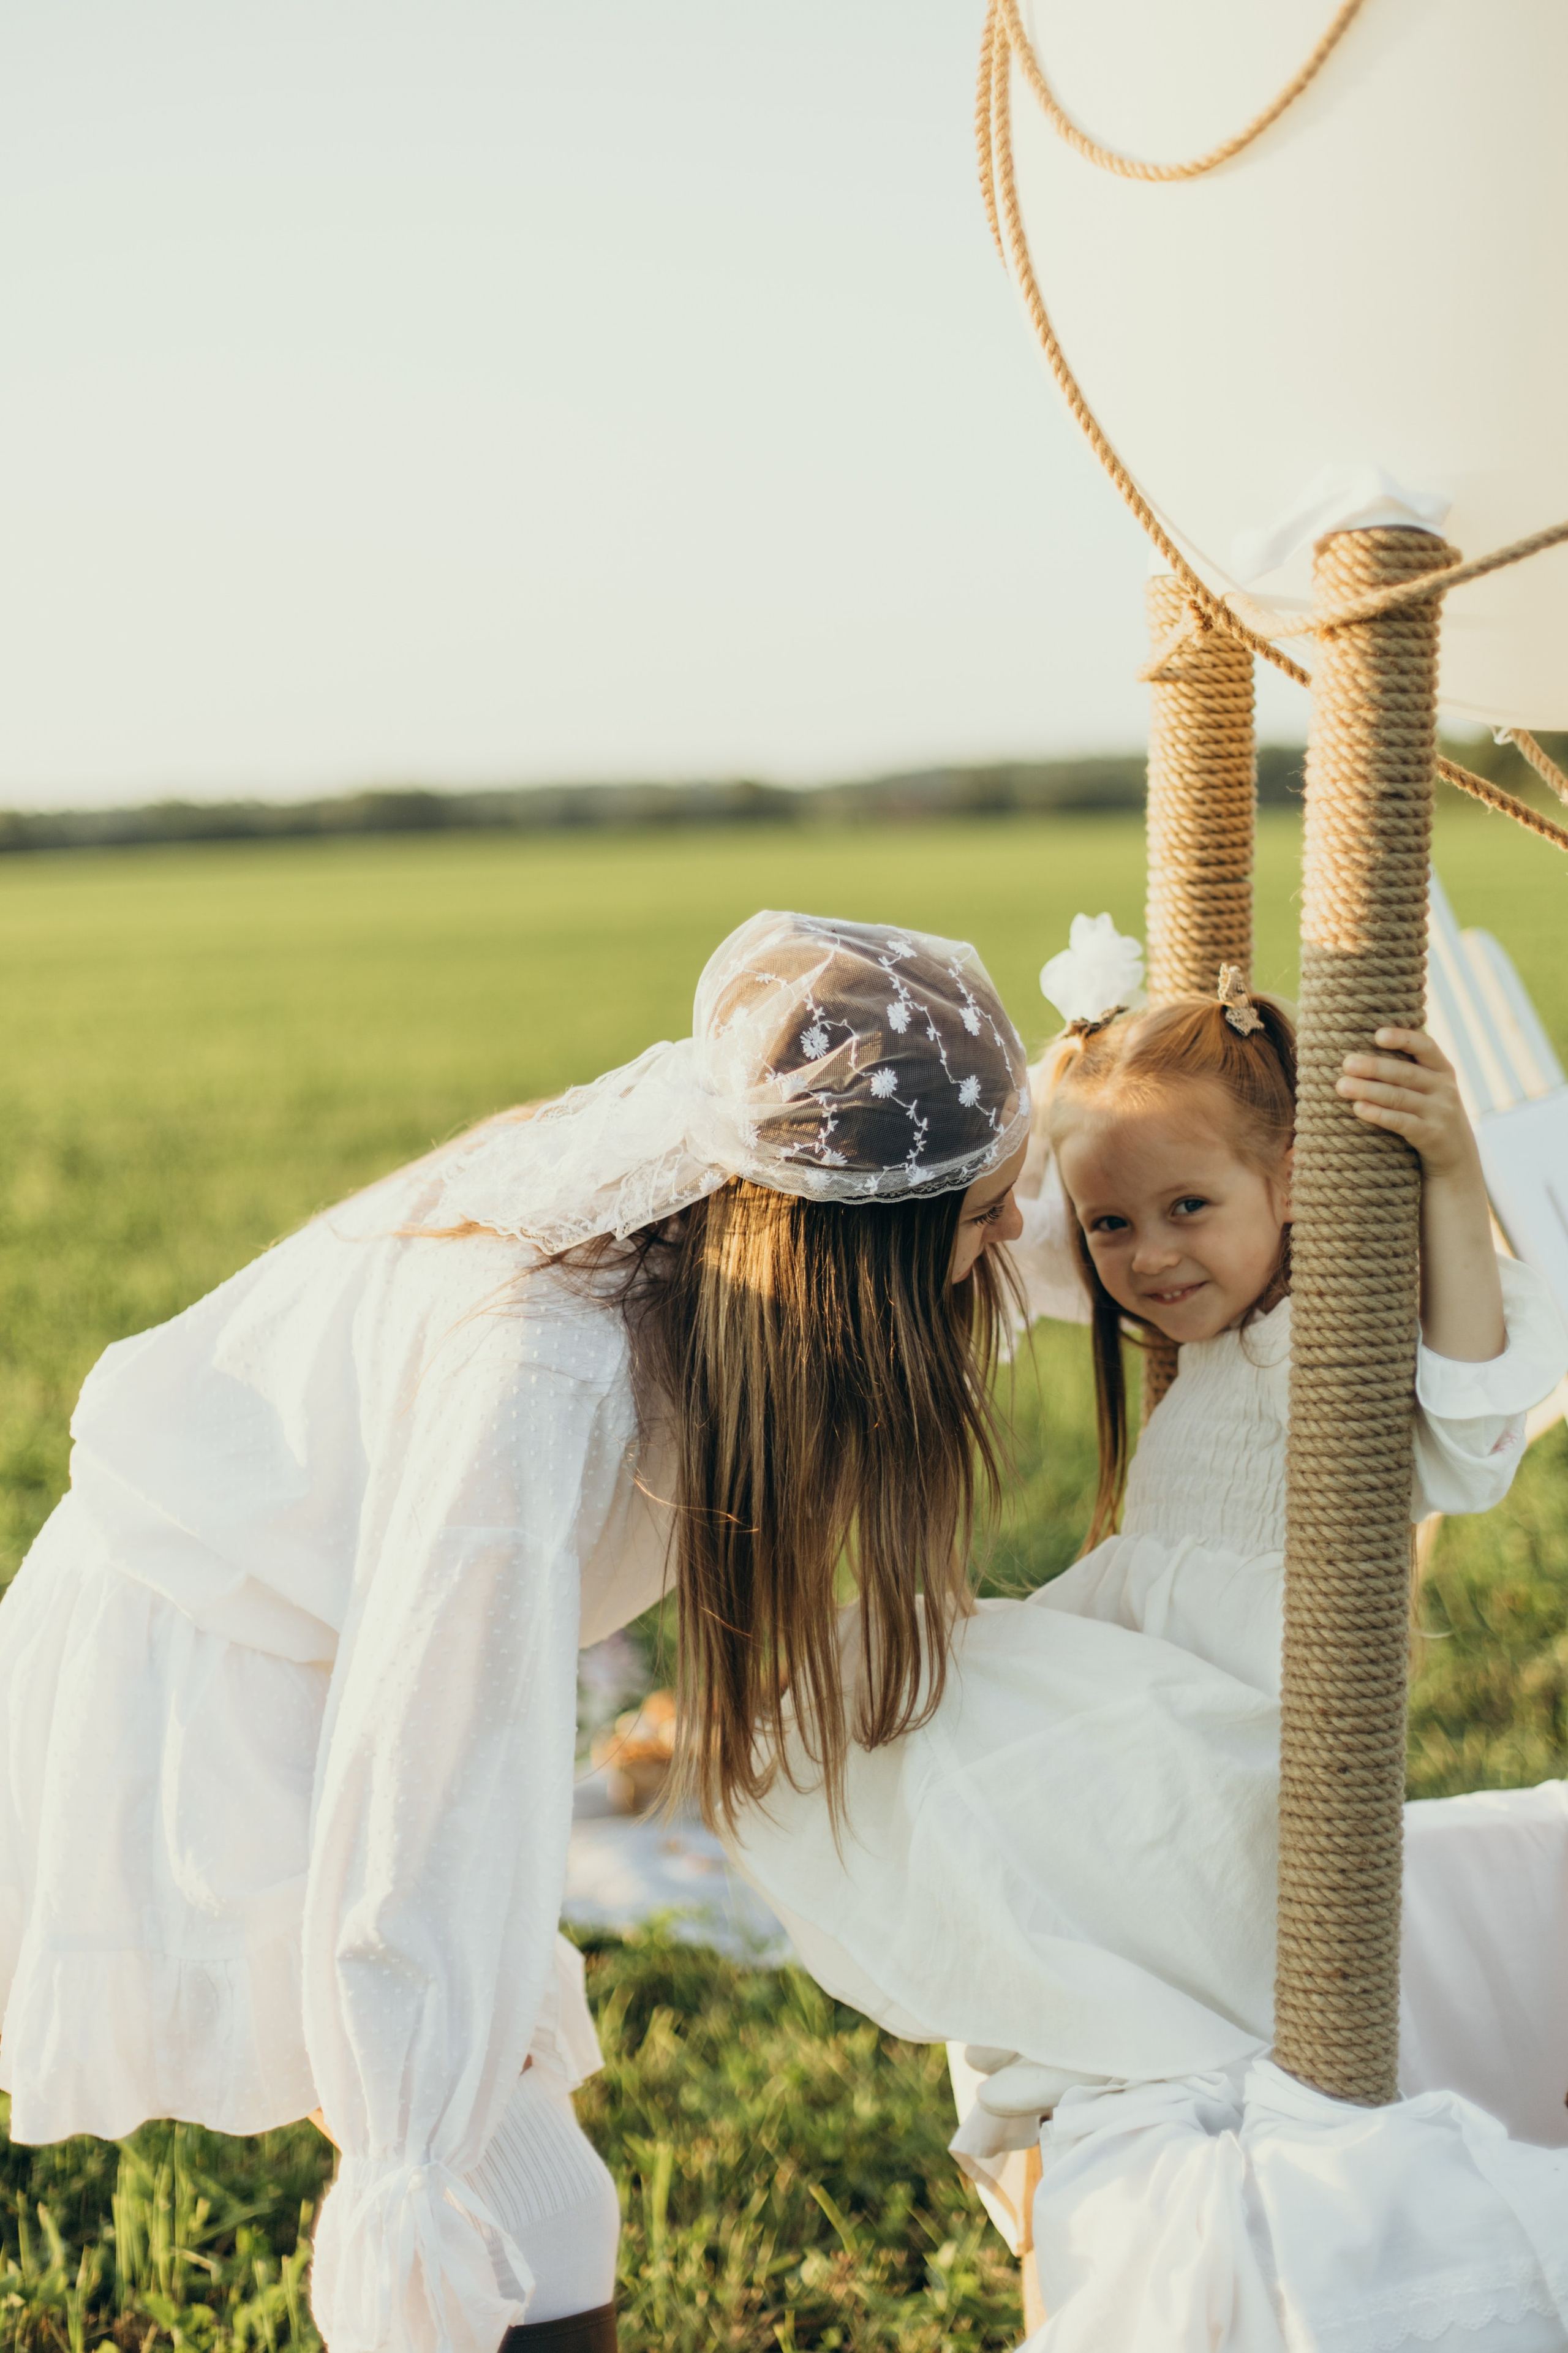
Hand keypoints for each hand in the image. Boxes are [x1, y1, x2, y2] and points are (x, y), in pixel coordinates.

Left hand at [1336, 1028, 1476, 1179]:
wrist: (1457, 1156)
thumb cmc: (1430, 1113)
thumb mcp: (1430, 1088)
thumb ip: (1408, 1069)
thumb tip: (1360, 1049)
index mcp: (1442, 1070)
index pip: (1425, 1046)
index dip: (1403, 1038)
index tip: (1377, 1035)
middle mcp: (1444, 1088)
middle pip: (1406, 1073)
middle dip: (1374, 1067)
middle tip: (1346, 1064)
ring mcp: (1440, 1112)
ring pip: (1400, 1097)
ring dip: (1369, 1090)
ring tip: (1342, 1086)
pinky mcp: (1431, 1135)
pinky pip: (1402, 1122)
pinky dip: (1379, 1114)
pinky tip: (1358, 1108)